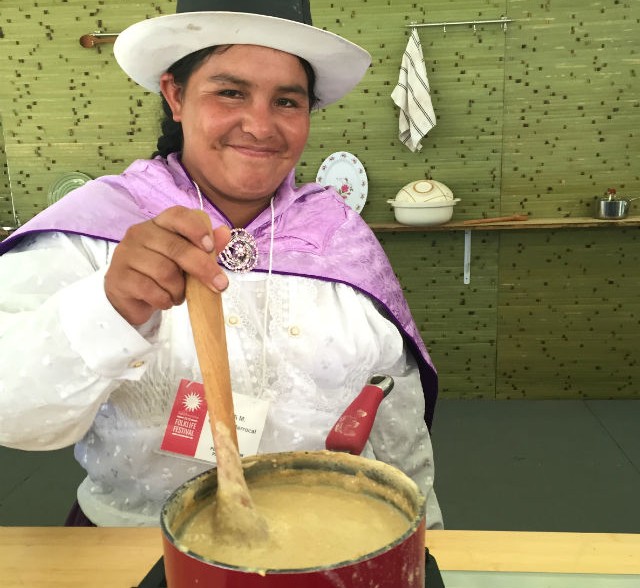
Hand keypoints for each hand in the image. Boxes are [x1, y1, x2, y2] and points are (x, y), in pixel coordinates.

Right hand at [105, 206, 231, 324]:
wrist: (131, 298)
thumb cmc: (162, 274)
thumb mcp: (188, 260)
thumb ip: (207, 247)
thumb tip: (225, 232)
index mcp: (159, 224)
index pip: (177, 215)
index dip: (196, 229)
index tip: (211, 248)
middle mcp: (139, 233)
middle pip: (176, 248)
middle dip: (203, 268)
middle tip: (220, 285)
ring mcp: (126, 254)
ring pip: (164, 272)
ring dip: (179, 289)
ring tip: (179, 294)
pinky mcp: (118, 278)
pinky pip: (150, 290)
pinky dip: (165, 300)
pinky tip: (165, 301)